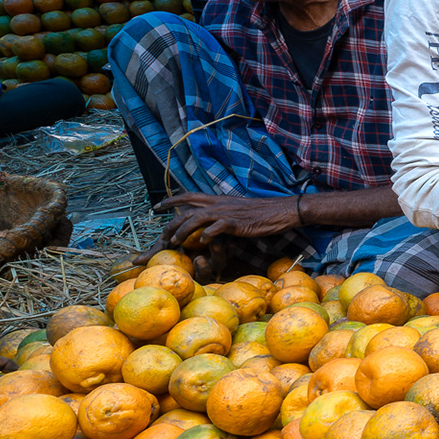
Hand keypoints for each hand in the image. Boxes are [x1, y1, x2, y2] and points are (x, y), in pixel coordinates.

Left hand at [155, 192, 300, 248]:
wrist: (281, 211)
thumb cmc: (261, 213)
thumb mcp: (237, 210)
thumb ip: (222, 213)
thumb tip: (210, 223)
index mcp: (218, 200)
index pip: (189, 196)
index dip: (171, 200)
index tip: (157, 207)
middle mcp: (219, 204)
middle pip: (188, 210)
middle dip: (171, 222)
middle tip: (161, 236)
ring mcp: (227, 213)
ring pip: (197, 218)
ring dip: (183, 230)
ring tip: (175, 242)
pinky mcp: (237, 223)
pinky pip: (217, 228)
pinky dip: (207, 234)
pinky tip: (202, 242)